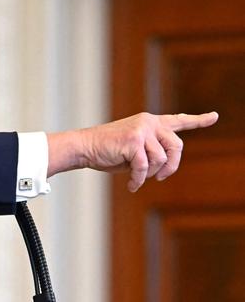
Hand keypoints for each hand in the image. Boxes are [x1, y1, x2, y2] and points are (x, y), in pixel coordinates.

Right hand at [47, 112, 218, 191]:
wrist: (85, 147)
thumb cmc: (107, 150)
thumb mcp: (134, 148)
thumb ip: (152, 150)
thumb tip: (166, 168)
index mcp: (150, 122)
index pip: (179, 120)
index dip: (199, 120)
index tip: (215, 116)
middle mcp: (149, 122)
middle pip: (177, 146)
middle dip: (171, 166)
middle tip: (161, 177)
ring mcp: (141, 130)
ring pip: (161, 159)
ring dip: (150, 174)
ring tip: (137, 177)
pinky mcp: (133, 140)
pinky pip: (144, 167)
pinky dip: (138, 180)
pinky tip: (131, 185)